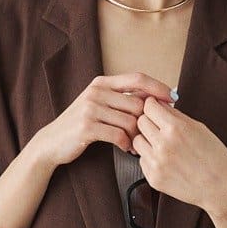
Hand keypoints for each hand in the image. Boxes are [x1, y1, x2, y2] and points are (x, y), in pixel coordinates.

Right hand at [34, 72, 174, 169]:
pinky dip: (126, 144)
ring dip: (137, 136)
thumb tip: (155, 99)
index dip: (158, 87)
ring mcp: (90, 108)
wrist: (52, 142)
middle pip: (137, 103)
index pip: (137, 78)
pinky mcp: (87, 127)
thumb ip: (122, 100)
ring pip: (130, 121)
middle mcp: (96, 92)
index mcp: (102, 83)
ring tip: (135, 144)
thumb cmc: (82, 125)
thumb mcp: (100, 105)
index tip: (174, 98)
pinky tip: (126, 149)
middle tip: (147, 135)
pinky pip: (118, 135)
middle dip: (146, 121)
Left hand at [131, 93, 226, 215]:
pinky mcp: (153, 178)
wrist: (220, 187)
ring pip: (137, 141)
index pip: (149, 106)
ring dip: (147, 140)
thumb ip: (176, 115)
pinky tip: (166, 161)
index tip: (157, 109)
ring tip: (162, 145)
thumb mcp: (199, 128)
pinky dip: (151, 158)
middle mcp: (163, 145)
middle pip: (141, 122)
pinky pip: (142, 160)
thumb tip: (160, 104)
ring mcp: (156, 163)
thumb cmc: (215, 157)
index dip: (153, 106)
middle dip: (150, 121)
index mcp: (175, 128)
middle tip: (161, 127)